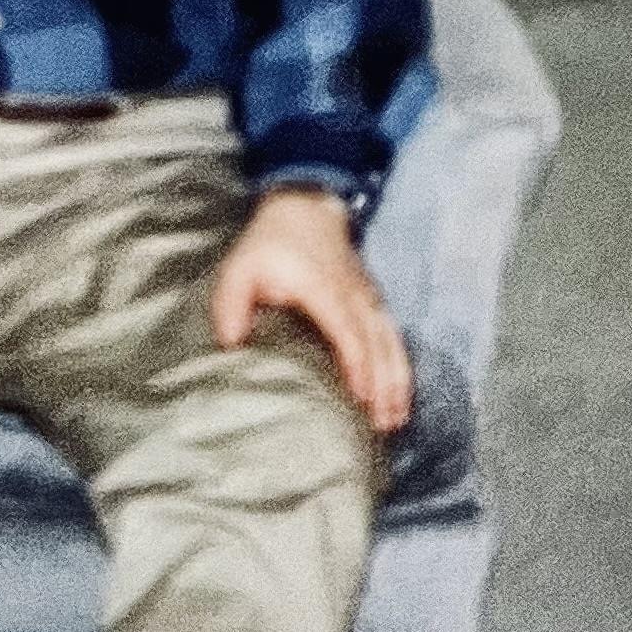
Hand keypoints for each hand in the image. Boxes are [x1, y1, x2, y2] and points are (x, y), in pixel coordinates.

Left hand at [210, 186, 411, 433]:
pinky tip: (400, 393)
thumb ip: (231, 303)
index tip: (361, 395)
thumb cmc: (270, 244)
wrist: (305, 207)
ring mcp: (367, 297)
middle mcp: (352, 295)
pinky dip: (400, 365)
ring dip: (396, 380)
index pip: (345, 328)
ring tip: (397, 418)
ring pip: (390, 341)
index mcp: (322, 288)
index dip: (355, 362)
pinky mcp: (373, 300)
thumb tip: (230, 342)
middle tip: (383, 424)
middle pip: (375, 343)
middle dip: (383, 384)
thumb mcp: (240, 266)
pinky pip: (392, 336)